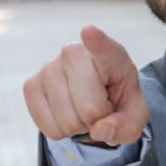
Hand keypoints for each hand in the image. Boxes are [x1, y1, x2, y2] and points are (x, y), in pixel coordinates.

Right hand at [22, 26, 148, 145]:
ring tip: (83, 111)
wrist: (94, 102)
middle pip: (90, 108)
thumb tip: (100, 130)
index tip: (89, 32)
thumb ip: (127, 126)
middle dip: (98, 121)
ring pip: (68, 121)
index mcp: (112, 56)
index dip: (97, 43)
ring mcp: (50, 67)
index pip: (104, 49)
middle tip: (101, 111)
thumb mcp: (134, 118)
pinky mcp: (31, 85)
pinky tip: (67, 114)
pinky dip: (60, 132)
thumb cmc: (117, 103)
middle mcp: (76, 53)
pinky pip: (48, 127)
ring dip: (78, 127)